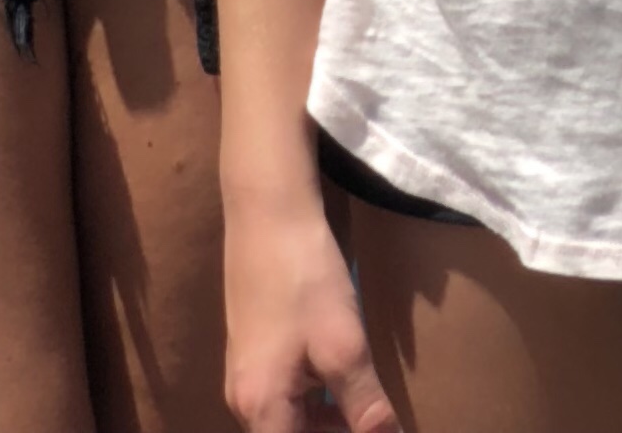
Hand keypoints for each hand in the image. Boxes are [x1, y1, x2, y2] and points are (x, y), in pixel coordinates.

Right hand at [224, 205, 399, 432]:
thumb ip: (365, 408)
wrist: (268, 210)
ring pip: (290, 422)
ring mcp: (247, 376)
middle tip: (377, 426)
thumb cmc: (304, 278)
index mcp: (261, 410)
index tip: (369, 432)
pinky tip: (345, 388)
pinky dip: (317, 405)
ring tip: (368, 415)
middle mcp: (245, 402)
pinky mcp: (254, 353)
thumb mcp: (344, 346)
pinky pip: (285, 400)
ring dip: (329, 426)